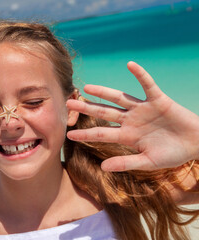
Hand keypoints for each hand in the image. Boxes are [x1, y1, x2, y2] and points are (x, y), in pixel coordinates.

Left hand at [66, 61, 198, 171]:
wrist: (195, 144)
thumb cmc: (172, 154)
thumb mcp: (147, 162)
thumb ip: (126, 163)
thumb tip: (103, 168)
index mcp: (127, 135)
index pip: (101, 134)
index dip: (85, 134)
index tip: (69, 134)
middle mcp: (130, 120)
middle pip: (104, 112)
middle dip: (87, 108)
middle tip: (69, 103)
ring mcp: (143, 109)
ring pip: (119, 98)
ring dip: (104, 92)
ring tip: (87, 87)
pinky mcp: (158, 100)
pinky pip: (148, 85)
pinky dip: (140, 75)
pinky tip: (130, 64)